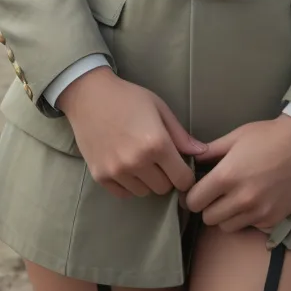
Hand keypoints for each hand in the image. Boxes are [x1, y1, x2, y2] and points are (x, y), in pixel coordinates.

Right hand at [57, 68, 204, 200]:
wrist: (89, 96)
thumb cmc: (128, 98)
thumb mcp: (159, 109)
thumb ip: (181, 135)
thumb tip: (202, 153)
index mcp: (156, 144)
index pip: (182, 179)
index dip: (185, 175)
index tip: (181, 168)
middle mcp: (137, 162)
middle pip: (164, 188)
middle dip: (166, 177)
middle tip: (159, 160)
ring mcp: (117, 171)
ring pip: (144, 192)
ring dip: (147, 181)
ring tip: (140, 160)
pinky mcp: (100, 177)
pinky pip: (124, 194)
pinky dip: (129, 184)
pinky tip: (126, 165)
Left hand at [184, 114, 290, 233]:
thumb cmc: (267, 136)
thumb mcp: (234, 137)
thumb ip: (209, 152)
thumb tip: (189, 160)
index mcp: (227, 176)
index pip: (194, 201)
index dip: (191, 195)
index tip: (196, 191)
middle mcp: (241, 199)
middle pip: (208, 218)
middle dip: (208, 206)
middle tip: (217, 194)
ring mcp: (259, 212)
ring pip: (227, 227)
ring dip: (227, 215)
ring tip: (236, 198)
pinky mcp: (273, 220)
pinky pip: (250, 226)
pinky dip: (248, 218)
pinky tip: (256, 201)